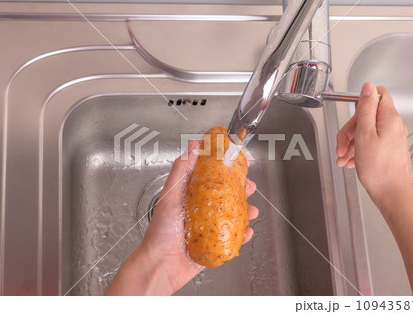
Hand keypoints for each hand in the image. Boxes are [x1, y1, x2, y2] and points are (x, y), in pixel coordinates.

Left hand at [105, 140, 257, 294]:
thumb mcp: (169, 195)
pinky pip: (235, 237)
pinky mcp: (216, 244)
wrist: (160, 266)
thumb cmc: (160, 232)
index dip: (226, 164)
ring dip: (247, 210)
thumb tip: (192, 146)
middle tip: (249, 185)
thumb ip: (181, 170)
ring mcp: (210, 227)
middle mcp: (202, 208)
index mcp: (191, 194)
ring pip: (234, 214)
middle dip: (242, 188)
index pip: (211, 174)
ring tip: (252, 210)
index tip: (237, 157)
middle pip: (227, 193)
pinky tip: (247, 231)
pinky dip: (244, 234)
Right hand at [336, 82, 412, 206]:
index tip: (350, 114)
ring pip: (365, 131)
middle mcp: (393, 125)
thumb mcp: (364, 135)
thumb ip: (365, 109)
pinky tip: (351, 161)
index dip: (360, 102)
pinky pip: (369, 142)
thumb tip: (368, 87)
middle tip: (342, 144)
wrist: (392, 194)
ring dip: (350, 142)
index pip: (377, 94)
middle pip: (366, 116)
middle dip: (349, 129)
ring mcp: (391, 137)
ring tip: (343, 156)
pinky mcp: (388, 149)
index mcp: (388, 118)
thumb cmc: (379, 170)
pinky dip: (357, 150)